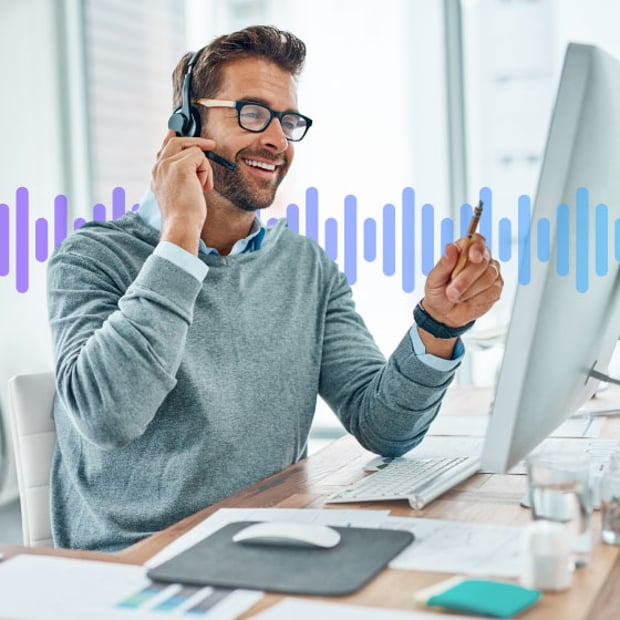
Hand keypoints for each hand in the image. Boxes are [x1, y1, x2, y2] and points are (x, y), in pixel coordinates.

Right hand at [151, 130, 215, 254]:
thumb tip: (195, 161)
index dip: (174, 138)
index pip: (164, 148)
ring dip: (204, 168)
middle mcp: (158, 167)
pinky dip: (206, 171)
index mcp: (156, 174)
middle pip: (176, 141)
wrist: (182, 225)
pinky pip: (200, 156)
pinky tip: (203, 186)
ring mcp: (167, 164)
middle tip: (212, 145)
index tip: (179, 131)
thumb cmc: (185, 215)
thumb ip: (182, 175)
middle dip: (196, 142)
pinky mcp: (179, 166)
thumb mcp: (180, 192)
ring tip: (203, 186)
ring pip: (193, 150)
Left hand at [423, 234, 503, 327]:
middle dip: (466, 278)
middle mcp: (480, 260)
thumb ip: (443, 264)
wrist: (444, 313)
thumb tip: (450, 248)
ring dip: (469, 290)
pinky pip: (491, 291)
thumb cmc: (438, 292)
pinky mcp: (495, 289)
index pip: (476, 241)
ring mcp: (490, 274)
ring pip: (488, 277)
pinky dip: (477, 298)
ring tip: (456, 297)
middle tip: (451, 291)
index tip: (473, 257)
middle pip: (482, 261)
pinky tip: (468, 300)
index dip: (477, 247)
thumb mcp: (434, 279)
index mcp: (464, 252)